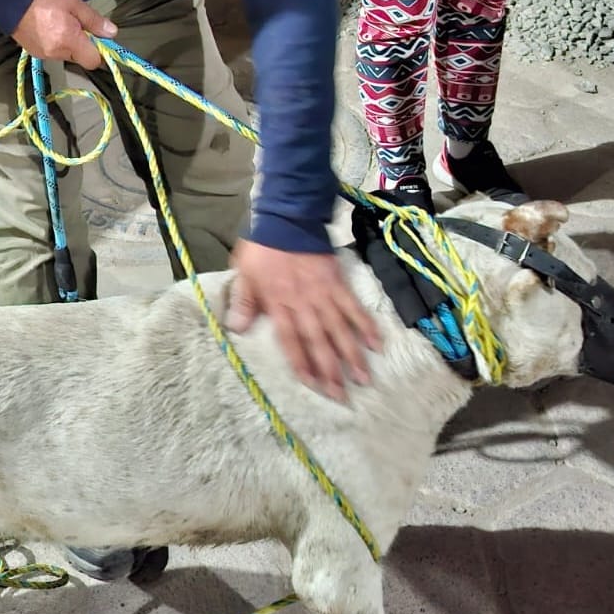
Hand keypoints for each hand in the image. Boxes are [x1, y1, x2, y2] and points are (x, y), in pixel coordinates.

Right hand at [11, 0, 116, 68]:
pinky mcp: (34, 52)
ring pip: (66, 54)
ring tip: (60, 21)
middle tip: (76, 21)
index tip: (98, 36)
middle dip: (82, 43)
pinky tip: (49, 26)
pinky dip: (56, 42)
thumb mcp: (73, 2)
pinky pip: (53, 52)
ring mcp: (43, 55)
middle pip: (80, 57)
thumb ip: (93, 20)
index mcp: (68, 41)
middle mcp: (56, 53)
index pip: (93, 61)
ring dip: (68, 42)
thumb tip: (111, 32)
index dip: (100, 50)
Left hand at [226, 240, 380, 399]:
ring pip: (339, 330)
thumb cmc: (263, 248)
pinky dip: (366, 325)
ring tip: (364, 379)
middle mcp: (304, 304)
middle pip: (319, 342)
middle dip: (331, 371)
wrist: (287, 217)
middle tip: (342, 396)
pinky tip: (377, 343)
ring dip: (352, 355)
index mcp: (279, 304)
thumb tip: (237, 328)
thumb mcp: (243, 273)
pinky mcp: (338, 283)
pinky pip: (354, 307)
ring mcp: (324, 294)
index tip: (314, 387)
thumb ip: (244, 301)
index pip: (291, 342)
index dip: (303, 365)